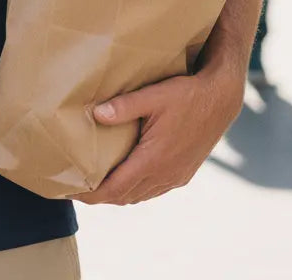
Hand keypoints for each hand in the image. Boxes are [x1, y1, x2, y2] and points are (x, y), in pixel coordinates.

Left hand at [78, 68, 244, 205]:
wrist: (221, 99)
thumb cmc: (187, 94)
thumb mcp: (153, 95)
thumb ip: (124, 106)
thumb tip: (96, 114)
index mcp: (154, 160)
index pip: (115, 189)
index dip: (91, 194)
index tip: (70, 192)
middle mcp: (165, 174)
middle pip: (124, 197)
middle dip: (99, 196)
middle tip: (75, 187)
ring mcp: (176, 176)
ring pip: (140, 195)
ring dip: (117, 194)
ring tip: (95, 185)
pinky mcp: (183, 173)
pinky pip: (154, 190)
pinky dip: (135, 189)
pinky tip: (126, 178)